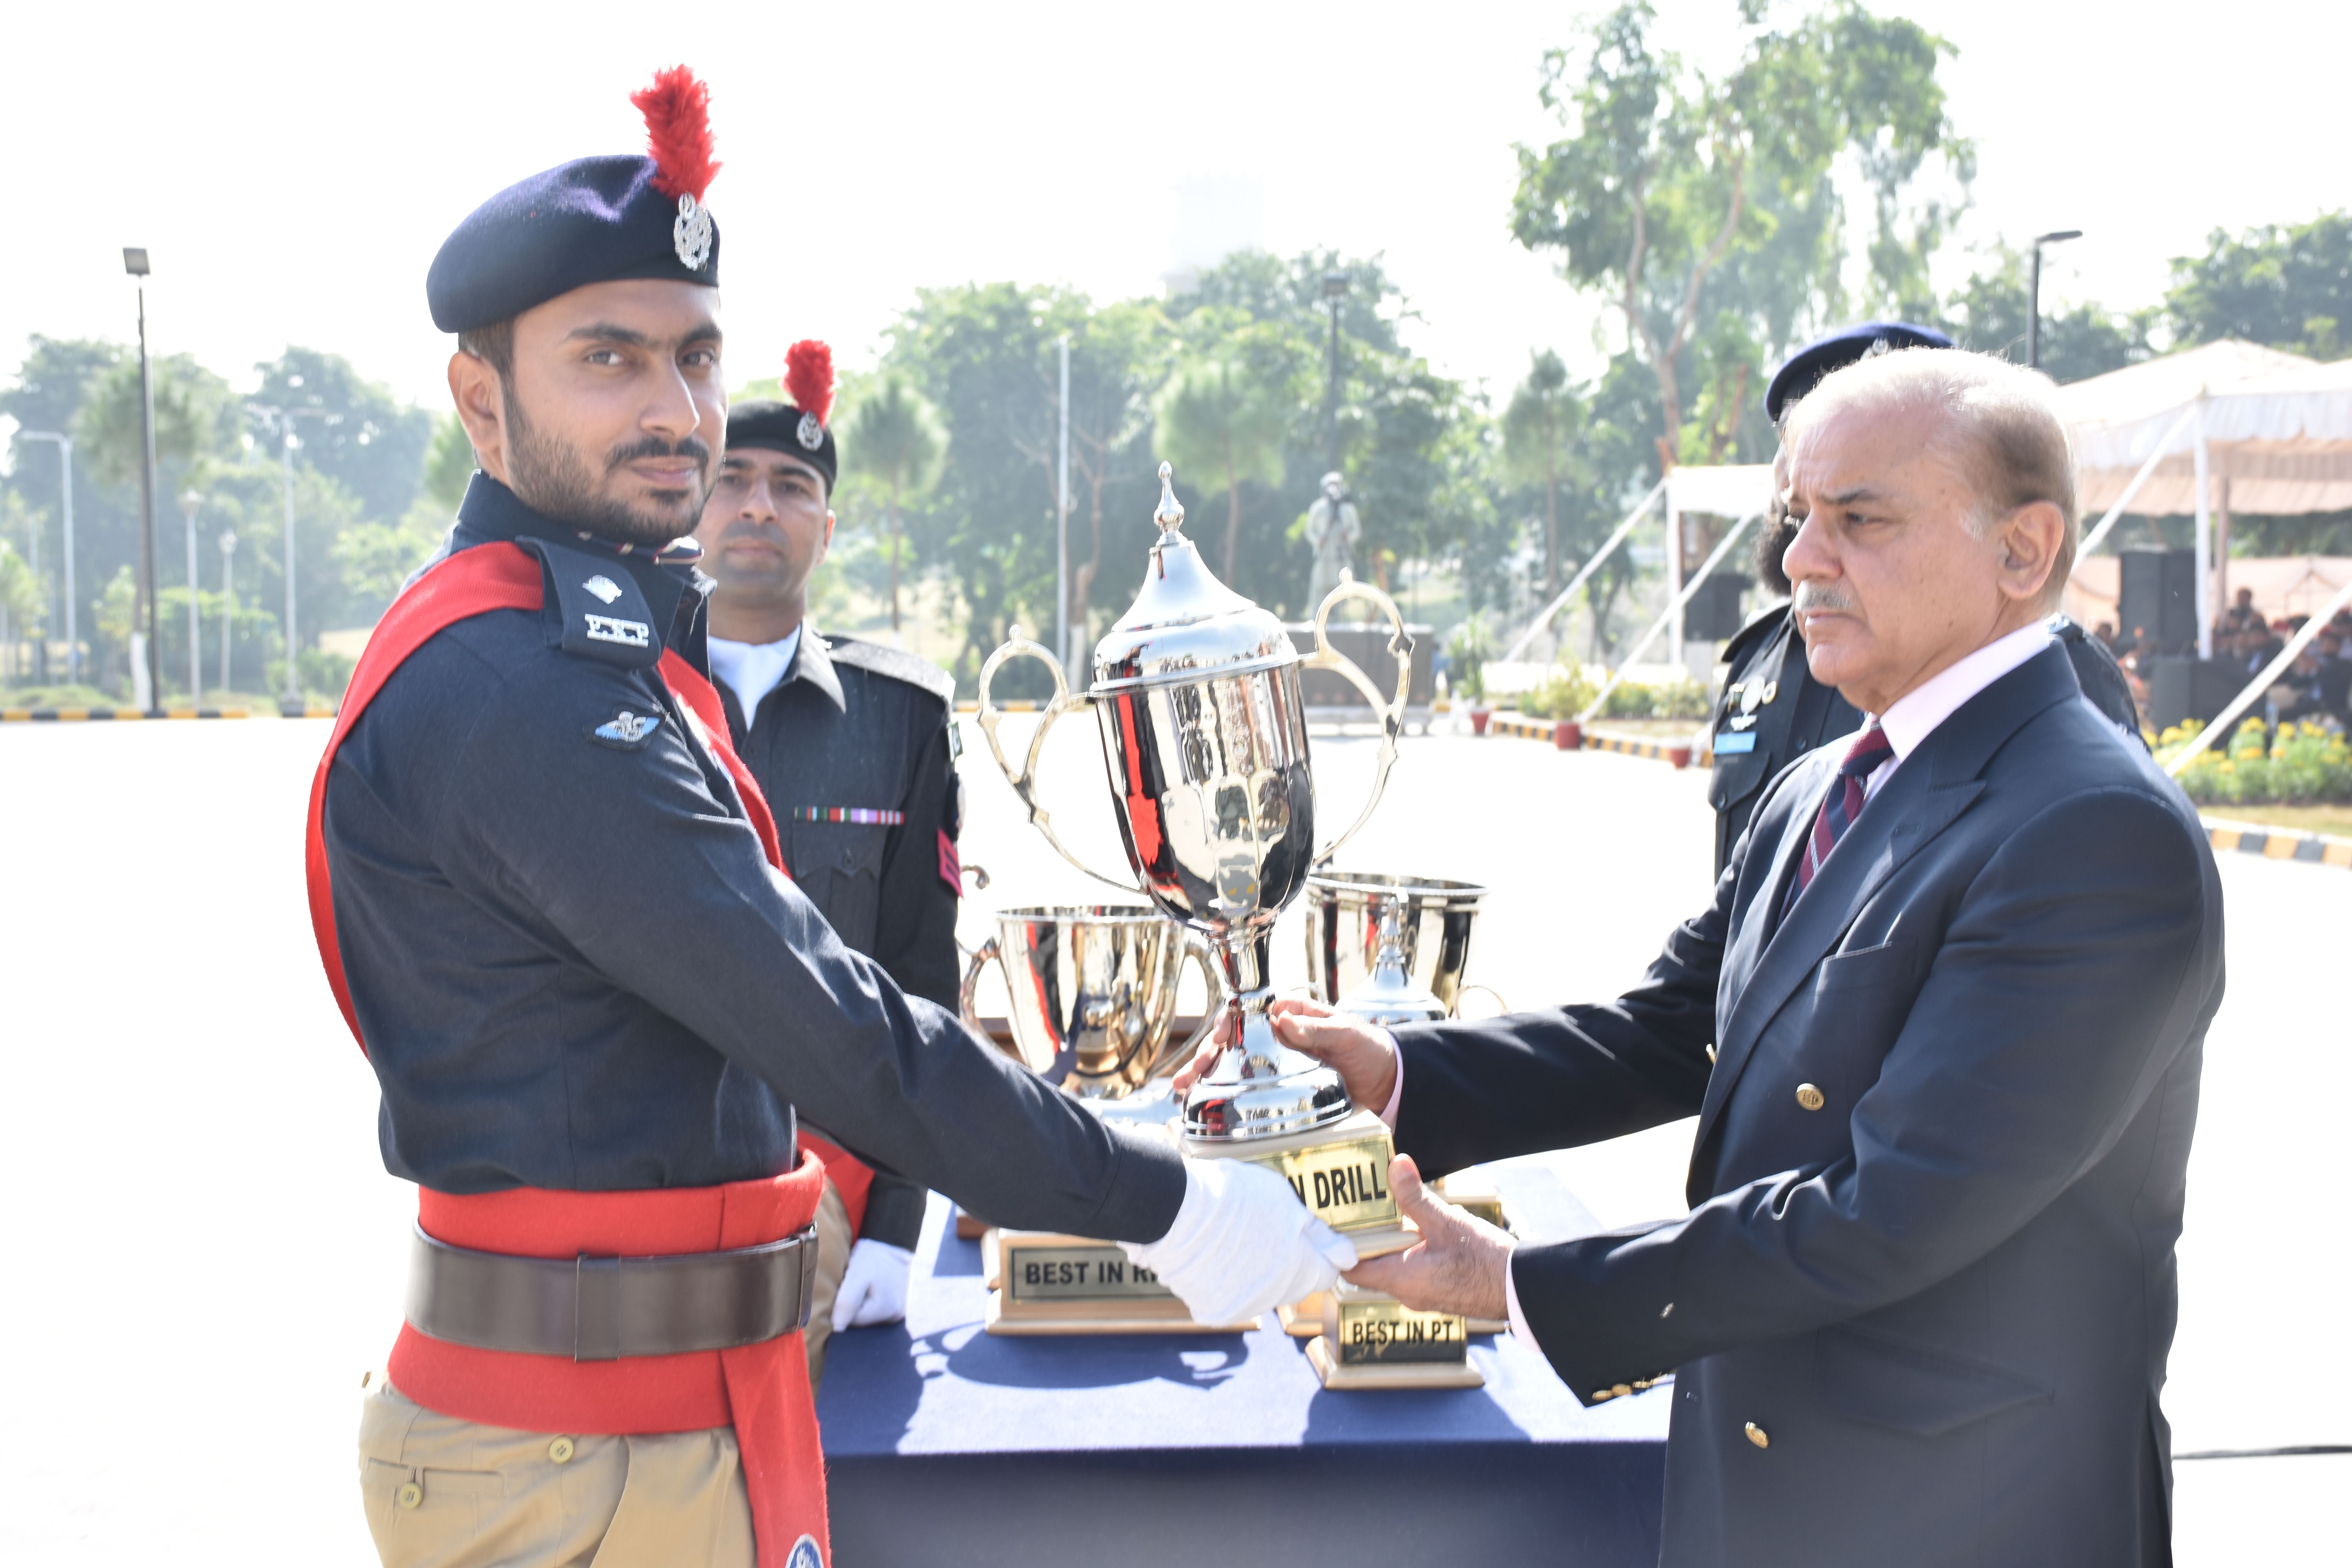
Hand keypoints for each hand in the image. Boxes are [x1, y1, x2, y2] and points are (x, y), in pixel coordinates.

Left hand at [830, 1237, 911, 1331]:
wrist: (891, 1243)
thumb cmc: (872, 1257)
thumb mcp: (856, 1277)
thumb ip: (846, 1303)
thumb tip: (837, 1329)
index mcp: (886, 1311)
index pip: (852, 1321)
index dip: (844, 1304)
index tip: (849, 1285)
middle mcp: (895, 1317)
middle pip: (861, 1320)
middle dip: (854, 1304)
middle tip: (857, 1283)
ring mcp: (897, 1312)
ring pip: (867, 1315)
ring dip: (861, 1302)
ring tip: (865, 1284)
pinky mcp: (897, 1306)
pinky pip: (875, 1310)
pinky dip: (869, 1301)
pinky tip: (871, 1287)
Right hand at [1121, 1157, 1358, 1325]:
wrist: (1174, 1211)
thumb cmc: (1232, 1196)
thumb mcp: (1283, 1199)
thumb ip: (1315, 1231)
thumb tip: (1345, 1256)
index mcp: (1301, 1268)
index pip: (1327, 1272)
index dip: (1319, 1251)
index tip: (1304, 1235)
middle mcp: (1276, 1296)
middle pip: (1295, 1283)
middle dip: (1288, 1261)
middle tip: (1264, 1230)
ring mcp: (1244, 1306)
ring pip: (1262, 1291)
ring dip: (1257, 1271)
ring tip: (1235, 1238)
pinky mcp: (1214, 1310)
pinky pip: (1229, 1297)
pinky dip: (1226, 1281)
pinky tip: (1214, 1254)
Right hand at [1167, 997, 1399, 1115]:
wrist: (1387, 1080)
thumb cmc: (1370, 1048)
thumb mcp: (1348, 1033)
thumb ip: (1318, 1027)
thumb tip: (1284, 1019)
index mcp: (1291, 1015)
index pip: (1248, 1012)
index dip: (1227, 1024)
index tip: (1217, 1039)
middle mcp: (1277, 1035)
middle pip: (1233, 1041)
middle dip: (1207, 1056)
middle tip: (1190, 1075)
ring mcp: (1275, 1061)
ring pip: (1232, 1064)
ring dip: (1206, 1076)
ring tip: (1183, 1090)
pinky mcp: (1279, 1086)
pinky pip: (1246, 1086)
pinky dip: (1222, 1093)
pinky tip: (1202, 1104)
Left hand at [1343, 1154, 1510, 1321]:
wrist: (1520, 1289)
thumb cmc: (1485, 1261)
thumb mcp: (1447, 1222)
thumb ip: (1416, 1196)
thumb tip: (1395, 1164)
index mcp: (1399, 1279)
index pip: (1350, 1269)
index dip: (1338, 1246)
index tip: (1333, 1221)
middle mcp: (1406, 1293)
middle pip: (1368, 1267)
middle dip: (1364, 1239)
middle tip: (1357, 1208)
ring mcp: (1423, 1295)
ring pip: (1391, 1268)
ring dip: (1387, 1245)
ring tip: (1384, 1213)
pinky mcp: (1438, 1291)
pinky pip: (1411, 1272)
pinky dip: (1406, 1252)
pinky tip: (1416, 1229)